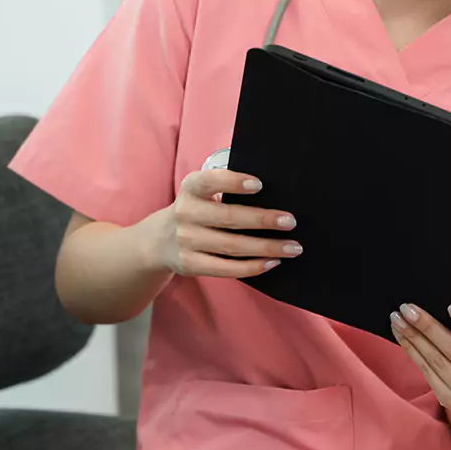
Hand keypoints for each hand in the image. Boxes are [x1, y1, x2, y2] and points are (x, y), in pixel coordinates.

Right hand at [146, 169, 301, 278]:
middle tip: (291, 221)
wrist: (157, 241)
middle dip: (263, 220)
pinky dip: (253, 267)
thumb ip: (226, 188)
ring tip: (292, 247)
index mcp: (191, 188)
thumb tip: (273, 194)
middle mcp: (185, 213)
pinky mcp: (190, 264)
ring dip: (266, 247)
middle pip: (229, 218)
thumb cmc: (196, 210)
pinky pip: (226, 268)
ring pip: (232, 246)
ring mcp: (186, 241)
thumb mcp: (200, 193)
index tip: (260, 184)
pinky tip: (273, 262)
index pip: (210, 181)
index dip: (233, 182)